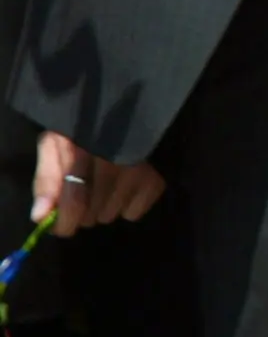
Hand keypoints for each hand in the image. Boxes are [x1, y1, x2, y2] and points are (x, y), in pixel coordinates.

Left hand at [28, 130, 163, 236]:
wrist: (127, 109)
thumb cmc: (84, 130)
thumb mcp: (55, 145)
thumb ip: (46, 179)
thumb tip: (40, 217)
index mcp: (85, 152)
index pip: (76, 201)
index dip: (64, 221)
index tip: (60, 227)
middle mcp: (117, 162)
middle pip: (92, 214)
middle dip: (82, 212)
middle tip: (82, 195)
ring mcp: (141, 171)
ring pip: (110, 215)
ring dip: (102, 210)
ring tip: (102, 188)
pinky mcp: (157, 180)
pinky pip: (133, 213)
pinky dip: (125, 208)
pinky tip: (124, 189)